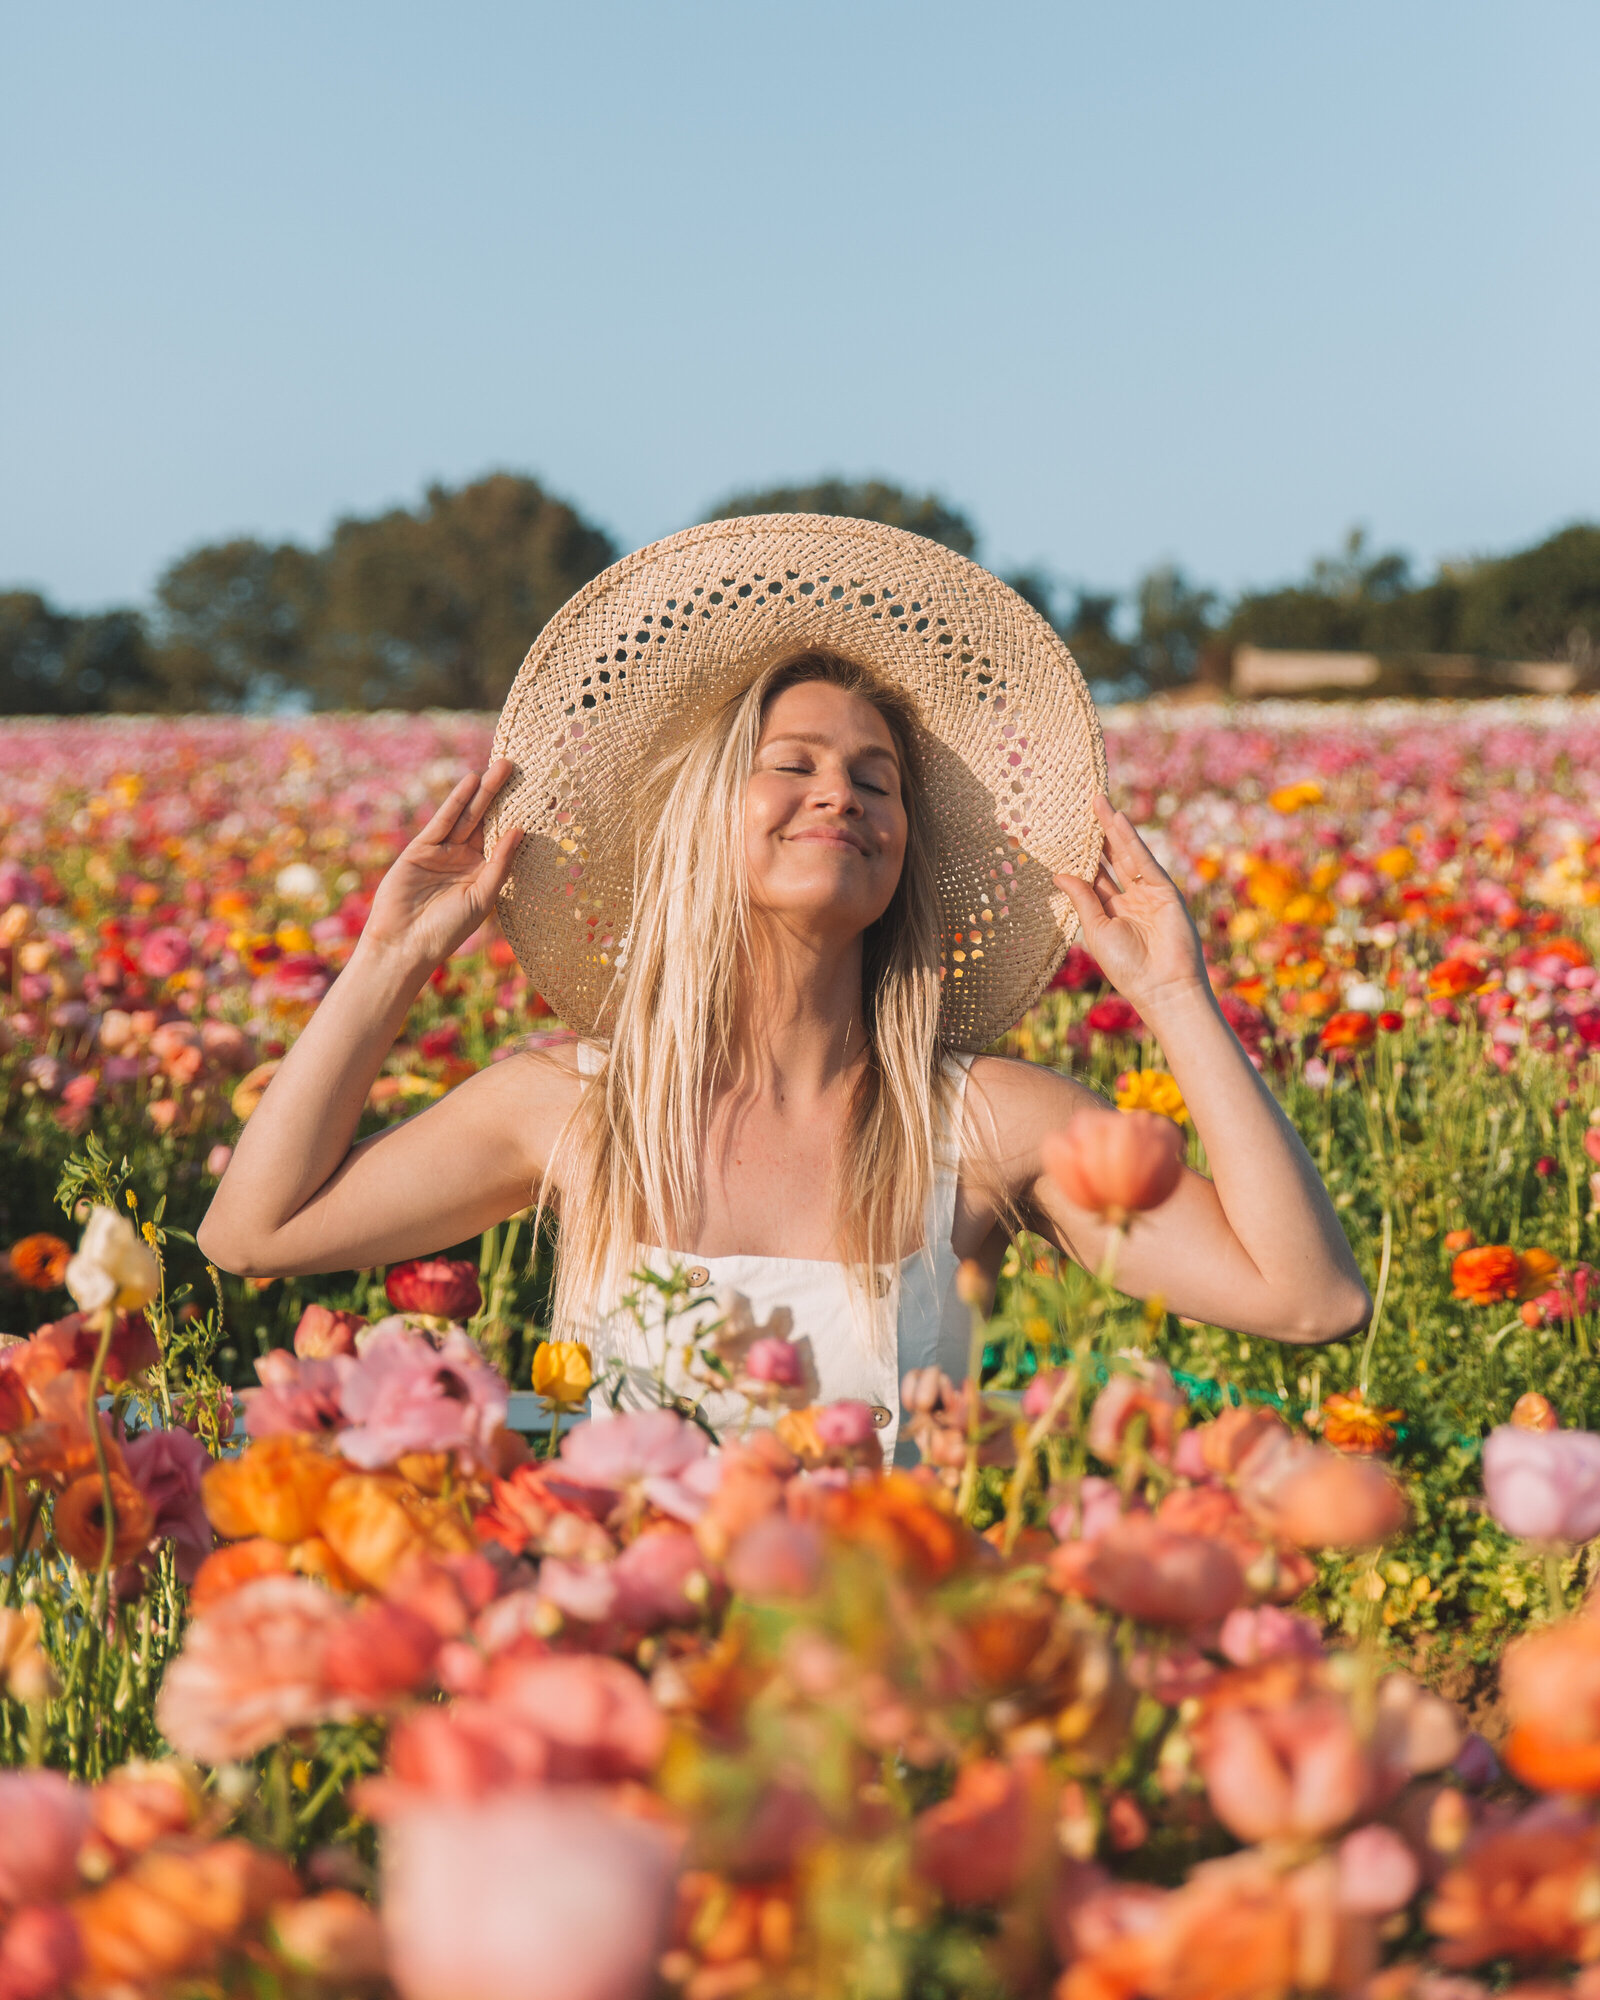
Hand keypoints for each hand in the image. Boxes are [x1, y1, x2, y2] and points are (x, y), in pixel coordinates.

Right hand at [361, 758, 523, 970]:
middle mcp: (465, 859)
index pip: (503, 838)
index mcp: (484, 873)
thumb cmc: (448, 929)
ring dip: (483, 792)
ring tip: (500, 768)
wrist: (405, 943)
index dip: (516, 816)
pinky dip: (456, 802)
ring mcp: (443, 852)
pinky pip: (443, 821)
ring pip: (467, 816)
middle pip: (486, 820)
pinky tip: (471, 783)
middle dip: (501, 794)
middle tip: (516, 767)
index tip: (537, 795)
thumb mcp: (483, 896)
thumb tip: (520, 830)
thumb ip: (500, 863)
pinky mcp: (421, 848)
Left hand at [1054, 794, 1208, 1017]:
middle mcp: (1129, 898)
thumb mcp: (1097, 929)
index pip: (1093, 875)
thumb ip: (1083, 898)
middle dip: (1096, 833)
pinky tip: (1118, 821)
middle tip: (1081, 805)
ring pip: (1126, 855)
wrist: (1162, 986)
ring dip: (1112, 829)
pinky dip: (1131, 840)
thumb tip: (1059, 873)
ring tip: (1097, 802)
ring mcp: (1148, 893)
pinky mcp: (1165, 890)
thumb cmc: (1127, 966)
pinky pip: (1144, 860)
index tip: (1063, 832)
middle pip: (1110, 859)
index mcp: (1109, 911)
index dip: (1080, 855)